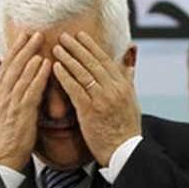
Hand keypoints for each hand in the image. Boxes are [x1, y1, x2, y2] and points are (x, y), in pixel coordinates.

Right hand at [0, 32, 51, 169]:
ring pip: (21, 73)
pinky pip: (31, 89)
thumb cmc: (5, 133)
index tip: (22, 35)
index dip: (14, 49)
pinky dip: (38, 75)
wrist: (2, 155)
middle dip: (24, 47)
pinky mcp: (22, 112)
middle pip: (13, 65)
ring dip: (31, 55)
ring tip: (41, 41)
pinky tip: (46, 64)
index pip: (6, 65)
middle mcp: (2, 94)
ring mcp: (11, 102)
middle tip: (34, 31)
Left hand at [52, 31, 140, 166]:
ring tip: (56, 48)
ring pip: (83, 73)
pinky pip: (75, 89)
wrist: (124, 152)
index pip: (105, 59)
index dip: (91, 46)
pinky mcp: (90, 111)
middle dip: (77, 47)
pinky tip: (55, 67)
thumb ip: (128, 79)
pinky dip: (65, 76)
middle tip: (64, 36)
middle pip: (92, 62)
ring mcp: (102, 99)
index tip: (81, 35)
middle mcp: (114, 89)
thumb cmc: (126, 128)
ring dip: (68, 58)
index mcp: (123, 85)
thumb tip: (129, 62)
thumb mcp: (132, 100)